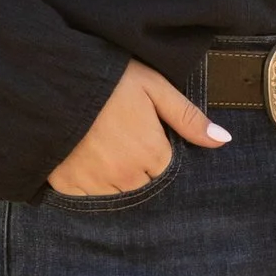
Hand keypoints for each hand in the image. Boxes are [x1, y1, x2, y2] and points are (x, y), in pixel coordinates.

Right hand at [48, 60, 228, 197]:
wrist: (52, 79)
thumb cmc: (108, 80)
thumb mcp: (154, 88)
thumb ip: (188, 118)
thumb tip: (223, 140)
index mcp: (151, 154)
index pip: (166, 169)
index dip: (156, 150)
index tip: (142, 132)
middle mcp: (126, 177)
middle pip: (143, 185)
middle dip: (138, 166)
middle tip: (120, 135)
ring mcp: (95, 185)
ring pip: (117, 193)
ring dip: (115, 177)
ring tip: (101, 144)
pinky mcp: (68, 186)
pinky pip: (88, 196)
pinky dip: (89, 181)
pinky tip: (84, 155)